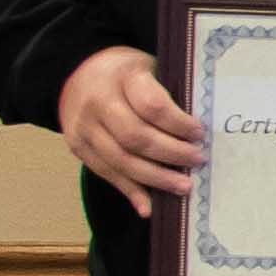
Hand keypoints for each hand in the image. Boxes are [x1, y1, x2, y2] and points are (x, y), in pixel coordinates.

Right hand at [59, 44, 202, 209]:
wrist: (76, 74)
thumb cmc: (127, 75)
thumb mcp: (150, 68)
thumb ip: (168, 95)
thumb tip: (199, 135)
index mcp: (122, 77)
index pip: (152, 106)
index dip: (178, 123)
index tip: (199, 134)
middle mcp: (98, 102)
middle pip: (136, 137)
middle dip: (171, 154)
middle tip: (198, 160)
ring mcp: (84, 127)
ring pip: (120, 160)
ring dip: (155, 178)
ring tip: (184, 186)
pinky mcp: (77, 147)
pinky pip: (105, 173)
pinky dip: (130, 191)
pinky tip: (149, 206)